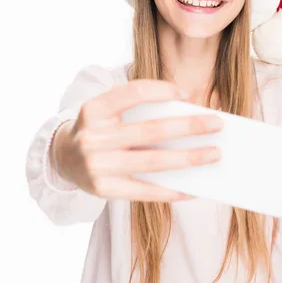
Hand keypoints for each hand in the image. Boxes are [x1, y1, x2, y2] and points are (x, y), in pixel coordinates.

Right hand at [57, 78, 223, 202]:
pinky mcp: (104, 190)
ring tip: (214, 154)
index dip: (162, 91)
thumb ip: (137, 108)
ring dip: (189, 158)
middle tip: (217, 123)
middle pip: (150, 130)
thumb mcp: (107, 110)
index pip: (133, 93)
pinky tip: (194, 188)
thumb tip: (187, 117)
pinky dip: (172, 190)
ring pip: (153, 162)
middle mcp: (93, 137)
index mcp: (94, 109)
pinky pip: (145, 191)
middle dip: (189, 126)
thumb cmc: (98, 128)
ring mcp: (97, 165)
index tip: (186, 94)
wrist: (63, 158)